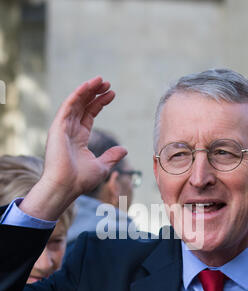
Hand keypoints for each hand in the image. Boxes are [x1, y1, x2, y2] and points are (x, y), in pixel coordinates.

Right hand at [20, 77, 126, 220]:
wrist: (66, 186)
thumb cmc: (80, 180)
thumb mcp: (102, 166)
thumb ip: (111, 156)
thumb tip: (124, 149)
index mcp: (79, 138)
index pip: (89, 114)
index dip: (100, 103)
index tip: (112, 94)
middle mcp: (70, 131)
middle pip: (82, 106)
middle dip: (94, 93)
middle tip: (107, 83)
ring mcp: (63, 128)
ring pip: (75, 103)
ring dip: (87, 90)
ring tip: (100, 80)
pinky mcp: (58, 127)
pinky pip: (68, 106)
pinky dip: (78, 95)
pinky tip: (88, 86)